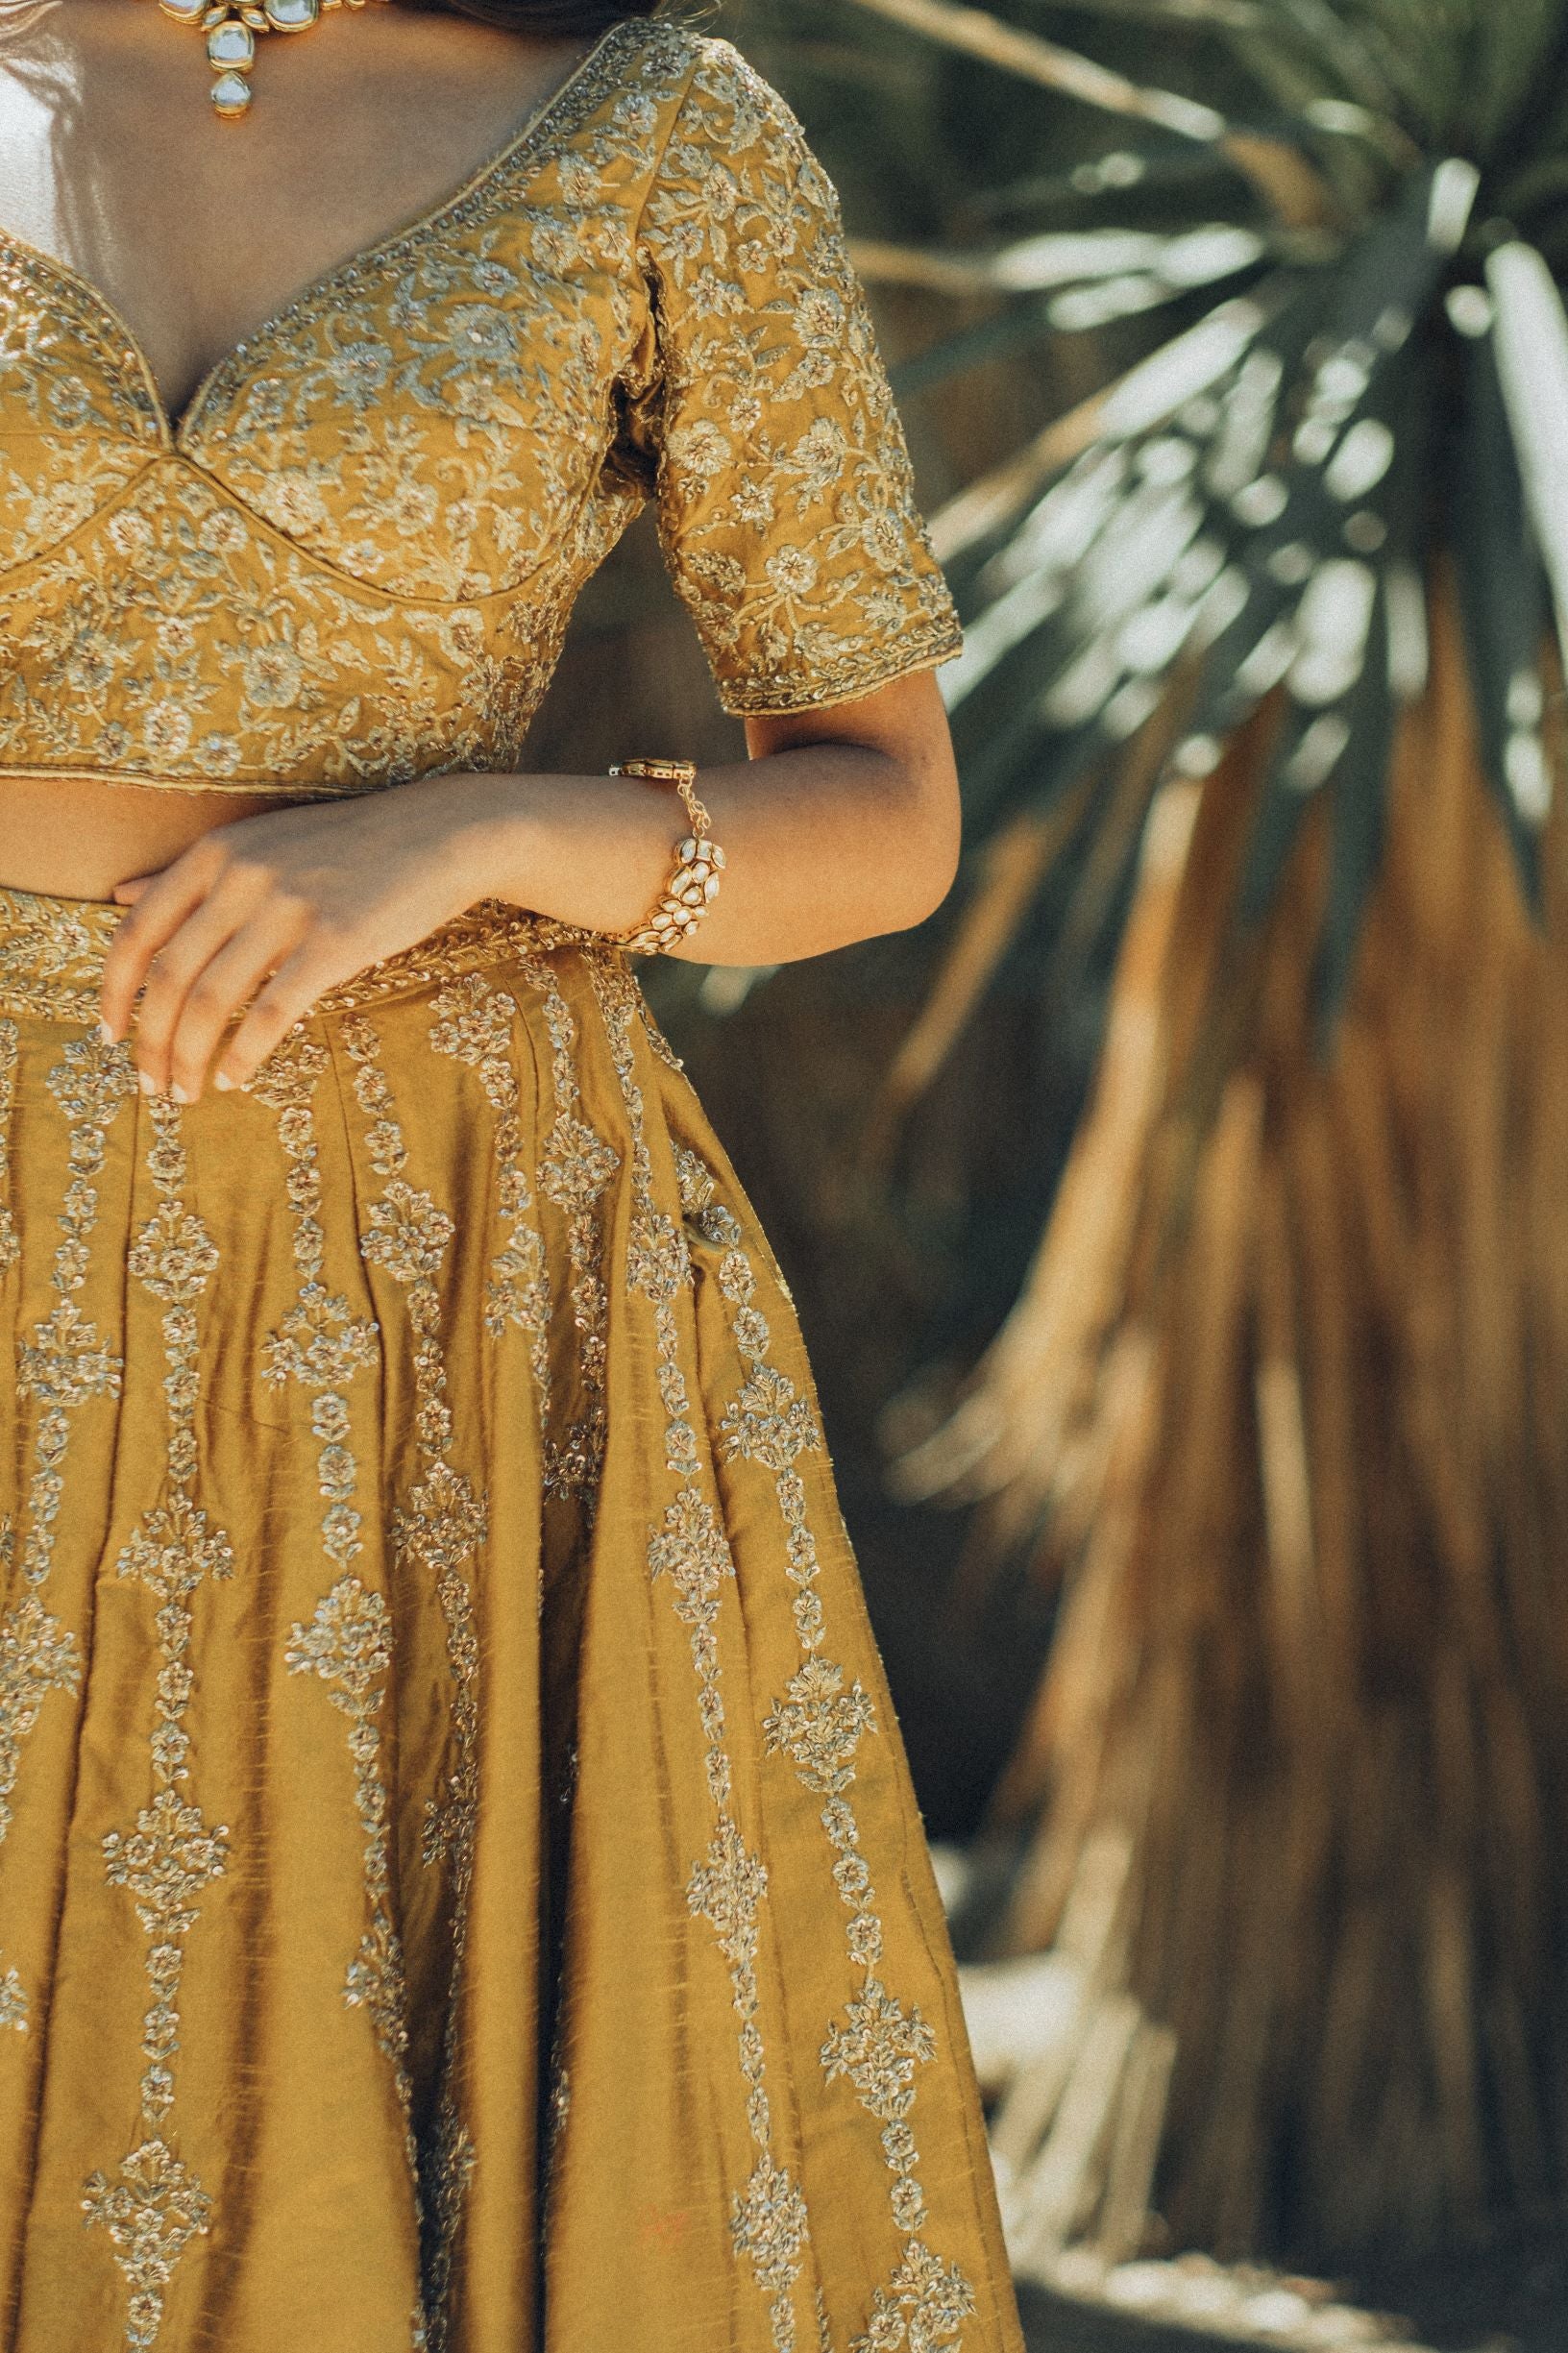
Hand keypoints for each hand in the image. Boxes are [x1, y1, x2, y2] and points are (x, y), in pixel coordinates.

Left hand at [98, 776, 495, 1100]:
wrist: (435, 835)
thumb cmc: (342, 847)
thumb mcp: (256, 845)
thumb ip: (187, 876)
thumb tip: (117, 896)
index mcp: (214, 855)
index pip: (138, 933)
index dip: (113, 992)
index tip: (110, 1036)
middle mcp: (241, 878)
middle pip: (169, 977)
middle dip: (152, 1042)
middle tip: (152, 1083)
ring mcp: (287, 909)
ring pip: (212, 1002)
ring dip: (191, 1057)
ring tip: (189, 1090)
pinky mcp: (335, 942)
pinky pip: (271, 1013)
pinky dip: (244, 1054)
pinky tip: (235, 1077)